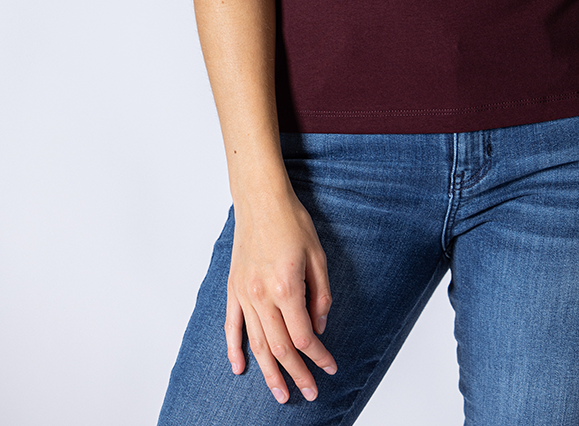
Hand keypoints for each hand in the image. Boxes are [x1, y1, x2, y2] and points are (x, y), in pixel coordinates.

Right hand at [226, 189, 336, 402]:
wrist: (261, 200)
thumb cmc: (292, 222)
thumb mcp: (318, 256)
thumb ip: (321, 295)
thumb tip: (319, 326)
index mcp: (287, 288)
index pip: (304, 336)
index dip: (319, 356)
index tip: (330, 367)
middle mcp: (262, 296)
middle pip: (280, 347)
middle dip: (296, 374)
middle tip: (309, 393)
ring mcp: (244, 294)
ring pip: (256, 343)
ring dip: (268, 372)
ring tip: (280, 393)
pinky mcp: (233, 289)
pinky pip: (232, 326)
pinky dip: (234, 349)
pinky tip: (240, 368)